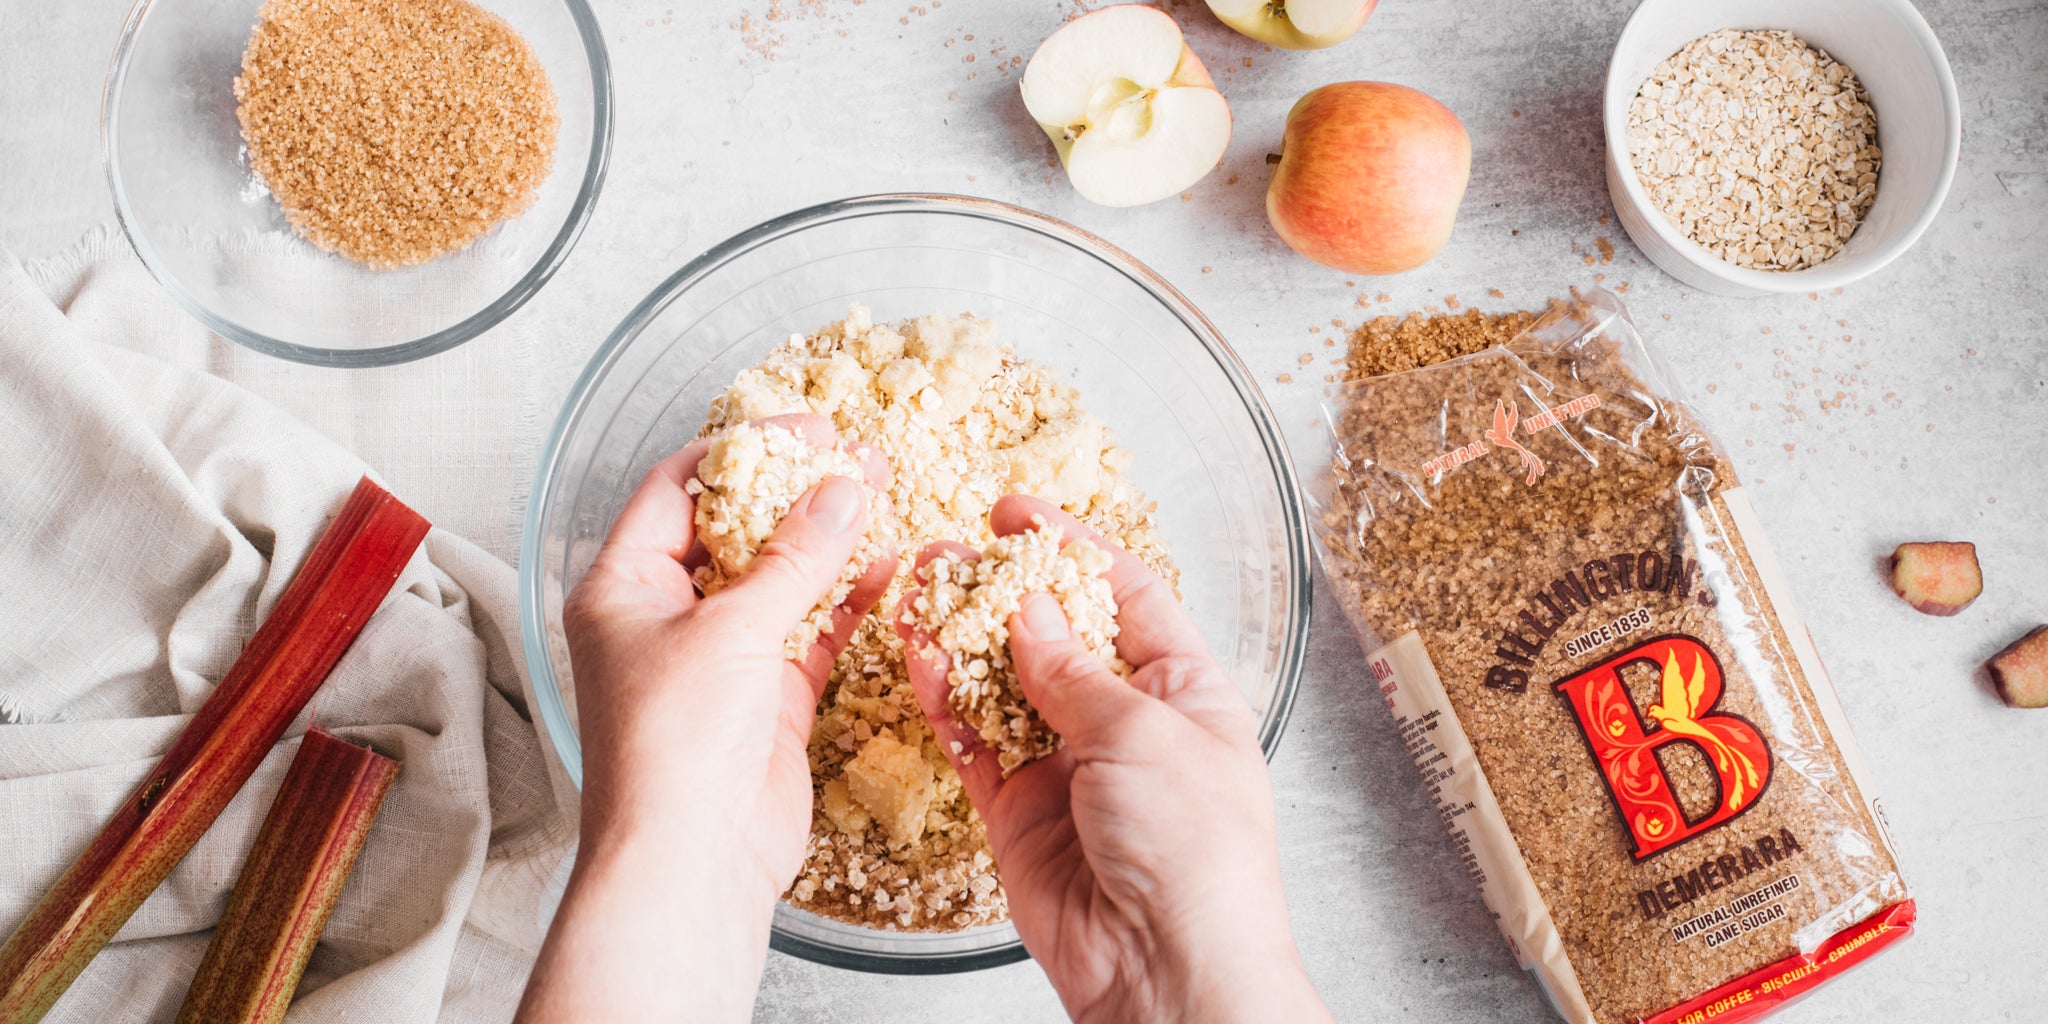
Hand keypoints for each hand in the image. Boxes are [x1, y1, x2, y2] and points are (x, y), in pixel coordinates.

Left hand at [517, 415, 893, 1023]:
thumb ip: (795, 555)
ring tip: (882, 491)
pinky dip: (847, 598)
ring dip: (827, 538)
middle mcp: (667, 615)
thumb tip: (844, 486)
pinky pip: (811, 630)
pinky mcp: (767, 696)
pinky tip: (888, 564)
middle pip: (735, 527)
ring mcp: (720, 656)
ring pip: (779, 576)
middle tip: (854, 454)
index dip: (742, 449)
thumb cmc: (676, 745)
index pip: (679, 489)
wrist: (690, 862)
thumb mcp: (733, 630)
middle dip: (795, 489)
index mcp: (623, 586)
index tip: (806, 428)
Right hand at [896, 495, 1330, 1023]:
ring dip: (959, 638)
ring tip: (915, 589)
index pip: (1125, 594)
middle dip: (1000, 589)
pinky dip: (945, 702)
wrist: (1168, 970)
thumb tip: (1027, 610)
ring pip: (1002, 686)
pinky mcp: (1019, 812)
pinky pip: (975, 744)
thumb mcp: (1144, 732)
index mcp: (1185, 689)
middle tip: (948, 551)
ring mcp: (1068, 766)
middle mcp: (1126, 722)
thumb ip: (1072, 670)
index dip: (1072, 547)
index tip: (1018, 514)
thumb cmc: (1197, 852)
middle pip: (1053, 633)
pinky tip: (919, 659)